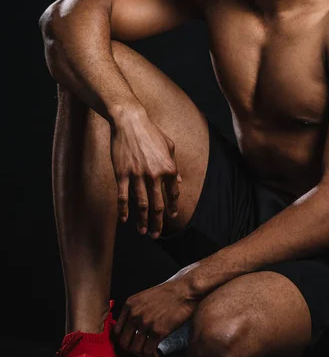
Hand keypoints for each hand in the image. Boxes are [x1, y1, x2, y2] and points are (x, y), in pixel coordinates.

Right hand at [110, 106, 181, 235]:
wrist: (130, 121)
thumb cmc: (151, 132)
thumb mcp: (169, 146)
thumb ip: (174, 166)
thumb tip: (179, 182)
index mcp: (169, 168)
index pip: (172, 194)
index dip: (172, 207)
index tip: (170, 216)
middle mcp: (155, 174)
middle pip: (157, 205)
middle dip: (158, 222)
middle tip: (156, 235)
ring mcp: (137, 175)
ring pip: (141, 204)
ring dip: (143, 221)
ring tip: (143, 231)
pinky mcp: (122, 174)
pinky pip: (123, 197)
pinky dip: (124, 210)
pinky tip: (125, 219)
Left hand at [114, 271, 199, 356]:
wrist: (183, 290)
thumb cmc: (167, 292)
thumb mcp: (144, 297)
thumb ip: (135, 310)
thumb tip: (131, 327)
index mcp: (130, 304)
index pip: (117, 330)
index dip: (123, 339)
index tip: (129, 343)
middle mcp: (135, 314)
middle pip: (124, 342)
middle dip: (131, 349)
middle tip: (139, 349)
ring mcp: (146, 323)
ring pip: (135, 349)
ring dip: (142, 354)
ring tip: (148, 352)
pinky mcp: (158, 331)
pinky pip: (148, 351)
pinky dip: (151, 356)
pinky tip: (156, 354)